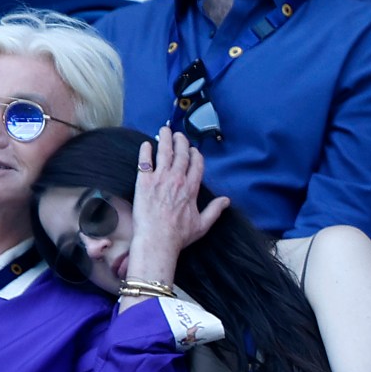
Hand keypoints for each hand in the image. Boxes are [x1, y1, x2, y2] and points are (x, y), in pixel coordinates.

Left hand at [131, 126, 228, 256]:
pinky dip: (146, 152)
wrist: (157, 241)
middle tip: (178, 135)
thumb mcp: (201, 225)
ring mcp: (160, 179)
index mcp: (191, 188)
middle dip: (181, 142)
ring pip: (164, 152)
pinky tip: (146, 145)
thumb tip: (226, 201)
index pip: (196, 164)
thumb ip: (214, 210)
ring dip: (165, 139)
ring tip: (164, 130)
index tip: (193, 150)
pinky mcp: (144, 182)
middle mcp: (177, 180)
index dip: (195, 154)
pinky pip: (145, 162)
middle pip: (181, 154)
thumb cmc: (178, 236)